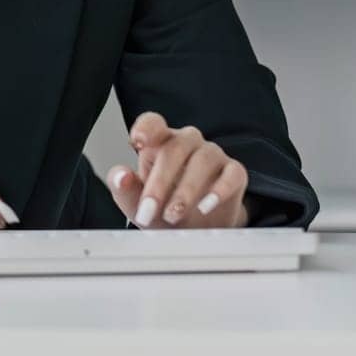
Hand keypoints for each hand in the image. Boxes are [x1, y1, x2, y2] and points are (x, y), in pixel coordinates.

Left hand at [106, 111, 249, 228]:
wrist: (194, 232)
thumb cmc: (162, 210)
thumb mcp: (136, 203)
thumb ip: (124, 187)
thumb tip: (121, 176)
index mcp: (159, 142)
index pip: (153, 123)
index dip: (146, 128)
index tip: (138, 142)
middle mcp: (186, 142)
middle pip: (175, 149)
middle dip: (160, 182)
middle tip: (150, 210)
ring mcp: (212, 154)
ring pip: (202, 160)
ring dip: (186, 190)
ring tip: (173, 215)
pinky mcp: (234, 172)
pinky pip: (232, 174)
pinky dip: (219, 190)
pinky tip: (206, 207)